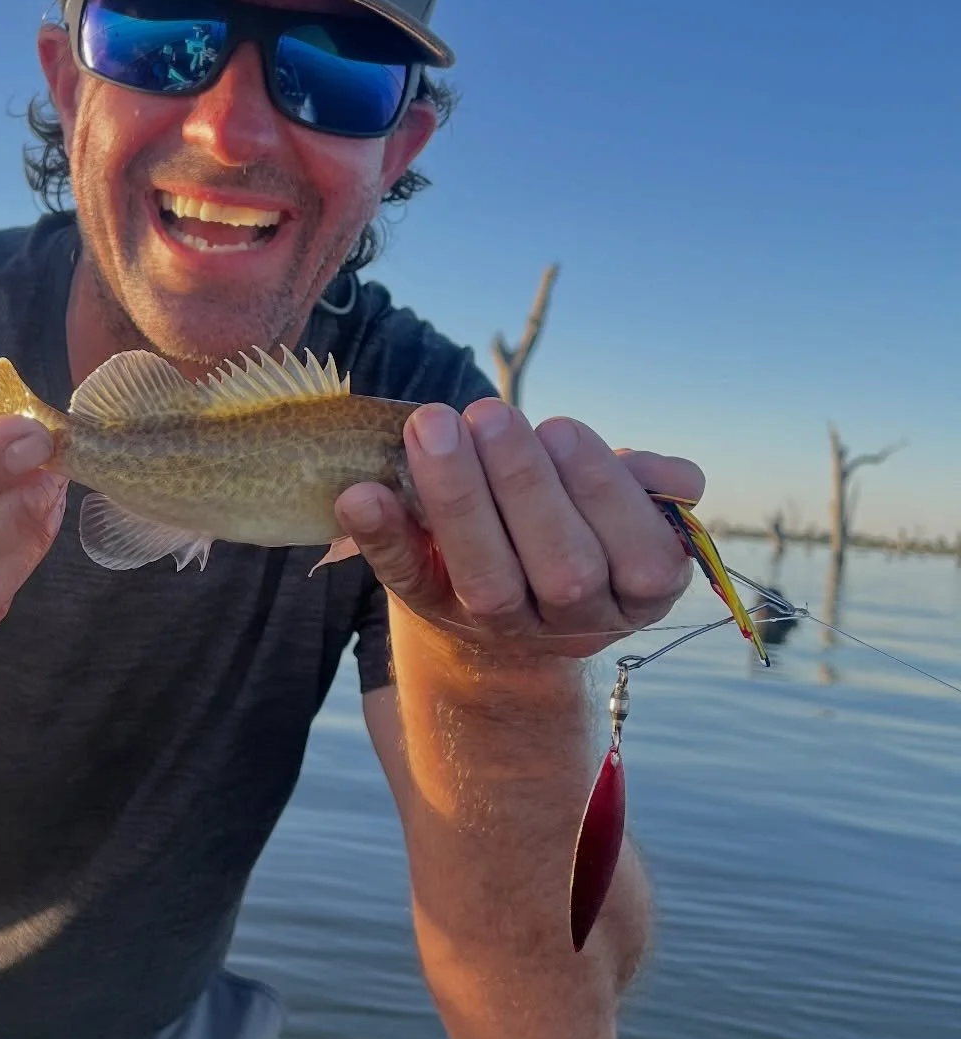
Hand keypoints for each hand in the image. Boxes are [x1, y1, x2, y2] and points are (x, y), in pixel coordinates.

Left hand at [335, 399, 701, 662]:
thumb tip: (678, 479)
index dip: (603, 492)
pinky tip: (359, 493)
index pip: (640, 558)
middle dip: (526, 486)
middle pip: (562, 570)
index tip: (562, 427)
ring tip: (433, 426)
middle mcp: (577, 619)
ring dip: (459, 500)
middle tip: (490, 413)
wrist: (508, 590)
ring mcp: (503, 626)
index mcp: (639, 588)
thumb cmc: (576, 518)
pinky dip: (382, 537)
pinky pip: (409, 582)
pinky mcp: (435, 613)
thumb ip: (643, 486)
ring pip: (490, 583)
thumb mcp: (620, 503)